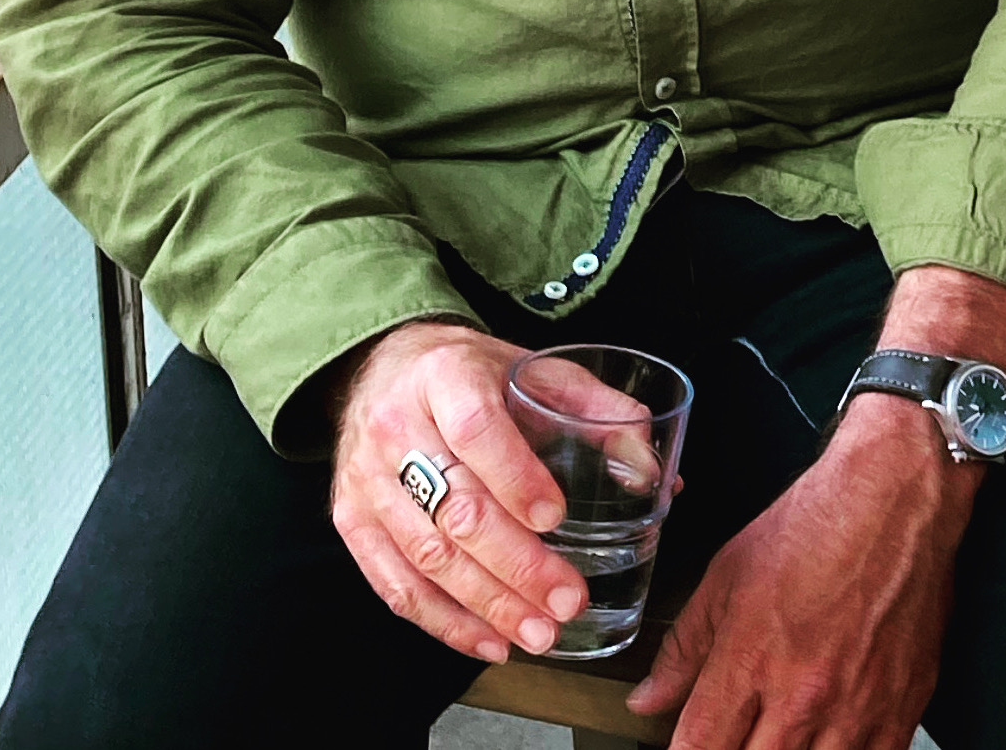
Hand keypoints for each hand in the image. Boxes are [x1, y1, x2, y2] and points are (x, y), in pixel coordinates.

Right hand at [328, 321, 620, 664]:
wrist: (382, 366)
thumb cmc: (467, 373)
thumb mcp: (531, 368)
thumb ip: (598, 411)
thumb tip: (653, 472)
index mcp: (444, 374)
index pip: (475, 430)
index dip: (516, 478)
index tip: (556, 518)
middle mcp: (396, 425)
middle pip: (456, 508)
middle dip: (516, 565)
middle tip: (566, 600)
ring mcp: (367, 477)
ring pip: (427, 555)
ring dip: (487, 604)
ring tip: (538, 633)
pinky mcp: (351, 518)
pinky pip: (395, 584)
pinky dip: (445, 622)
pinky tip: (489, 640)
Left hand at [628, 395, 976, 748]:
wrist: (894, 502)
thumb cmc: (813, 527)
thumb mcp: (727, 575)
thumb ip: (684, 647)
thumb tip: (648, 700)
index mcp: (750, 660)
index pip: (698, 748)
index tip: (689, 747)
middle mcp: (801, 698)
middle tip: (737, 731)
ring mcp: (855, 714)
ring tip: (780, 732)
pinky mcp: (900, 716)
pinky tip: (826, 737)